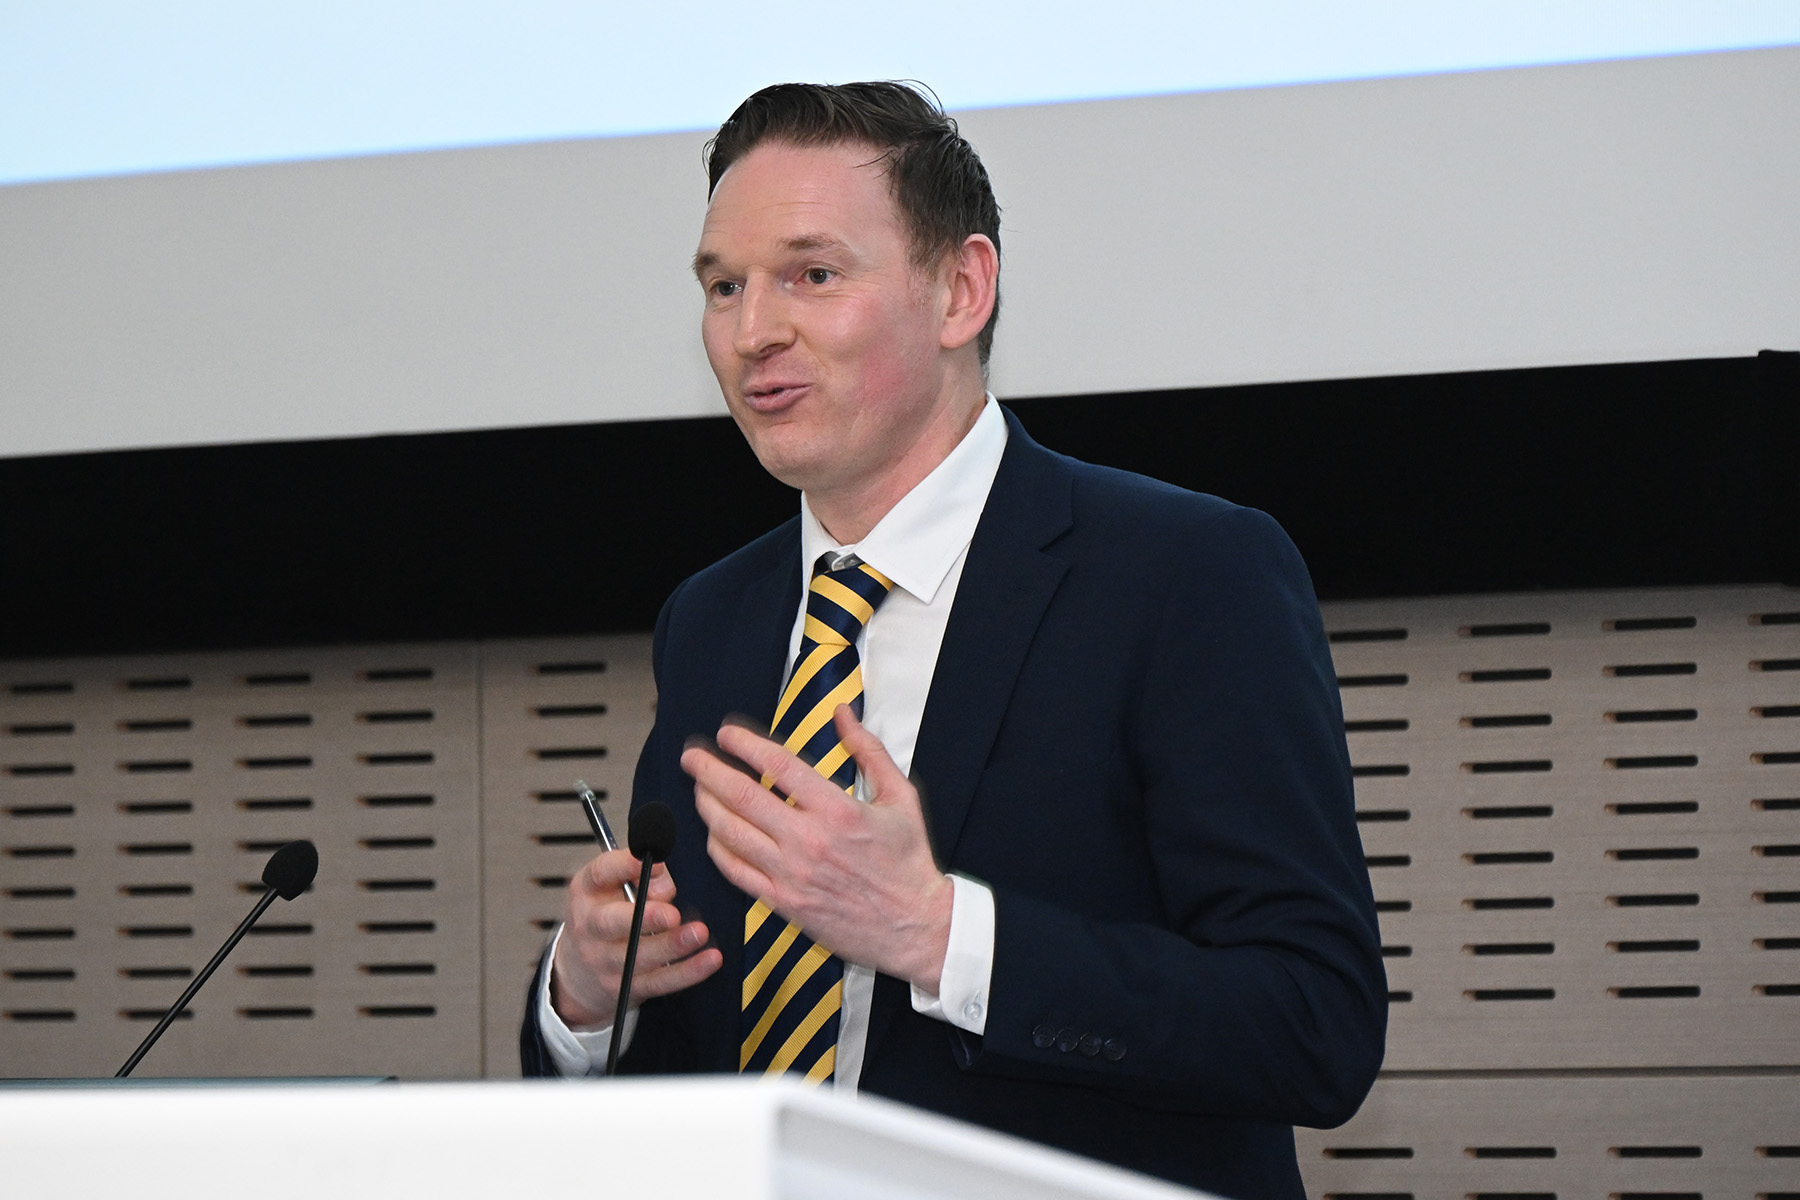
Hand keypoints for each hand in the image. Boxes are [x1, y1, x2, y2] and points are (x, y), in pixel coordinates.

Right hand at [551, 848, 721, 1027]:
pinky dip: (687, 972)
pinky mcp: (626, 987)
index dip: (623, 866)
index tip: (650, 860)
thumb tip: (664, 883)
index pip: (600, 873)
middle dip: (644, 917)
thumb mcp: (612, 887)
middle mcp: (590, 927)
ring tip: (698, 933)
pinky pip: (659, 981)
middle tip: (672, 914)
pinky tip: (709, 960)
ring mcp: (605, 961)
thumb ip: (641, 876)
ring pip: (639, 956)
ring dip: (672, 945)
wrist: (579, 974)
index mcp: (587, 892)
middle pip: (611, 922)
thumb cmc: (605, 917)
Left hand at [683, 706, 953, 992]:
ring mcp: (791, 874)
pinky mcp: (783, 903)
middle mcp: (808, 840)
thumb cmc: (908, 861)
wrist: (915, 926)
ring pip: (730, 833)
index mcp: (837, 809)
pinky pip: (735, 871)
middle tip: (692, 756)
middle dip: (708, 770)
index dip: (745, 744)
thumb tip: (842, 713)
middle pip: (741, 796)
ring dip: (706, 805)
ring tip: (698, 789)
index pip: (778, 766)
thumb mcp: (900, 797)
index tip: (727, 733)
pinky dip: (718, 847)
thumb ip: (868, 751)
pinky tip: (713, 831)